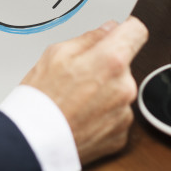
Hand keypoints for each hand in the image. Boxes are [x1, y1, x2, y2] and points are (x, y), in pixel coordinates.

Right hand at [21, 17, 147, 165]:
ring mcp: (124, 113)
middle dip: (106, 66)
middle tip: (79, 75)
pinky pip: (116, 115)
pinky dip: (102, 114)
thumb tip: (107, 30)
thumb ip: (89, 38)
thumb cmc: (41, 99)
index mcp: (111, 60)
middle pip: (124, 65)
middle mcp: (125, 86)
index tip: (120, 31)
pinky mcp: (121, 135)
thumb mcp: (56, 53)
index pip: (136, 31)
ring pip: (120, 91)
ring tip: (77, 98)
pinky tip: (82, 115)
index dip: (126, 28)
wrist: (34, 141)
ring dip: (105, 92)